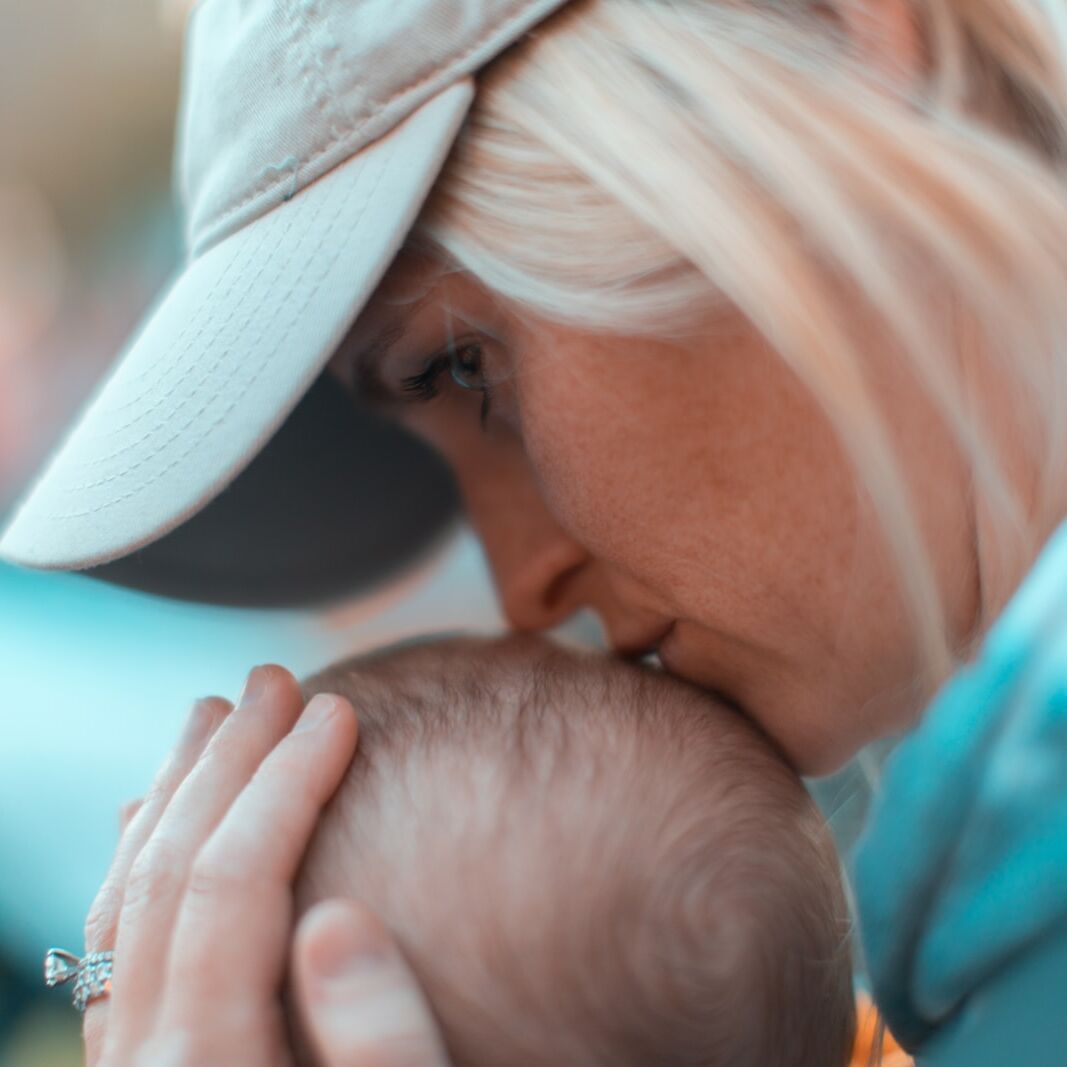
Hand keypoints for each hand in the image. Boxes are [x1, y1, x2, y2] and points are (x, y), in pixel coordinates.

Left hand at [81, 665, 450, 1065]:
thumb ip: (377, 1044)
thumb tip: (337, 923)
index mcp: (212, 1065)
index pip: (236, 884)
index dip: (288, 783)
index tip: (337, 711)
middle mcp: (144, 1059)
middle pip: (168, 874)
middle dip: (227, 761)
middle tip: (274, 681)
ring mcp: (124, 1062)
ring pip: (124, 896)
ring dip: (174, 792)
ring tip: (213, 715)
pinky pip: (112, 935)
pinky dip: (139, 852)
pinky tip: (159, 811)